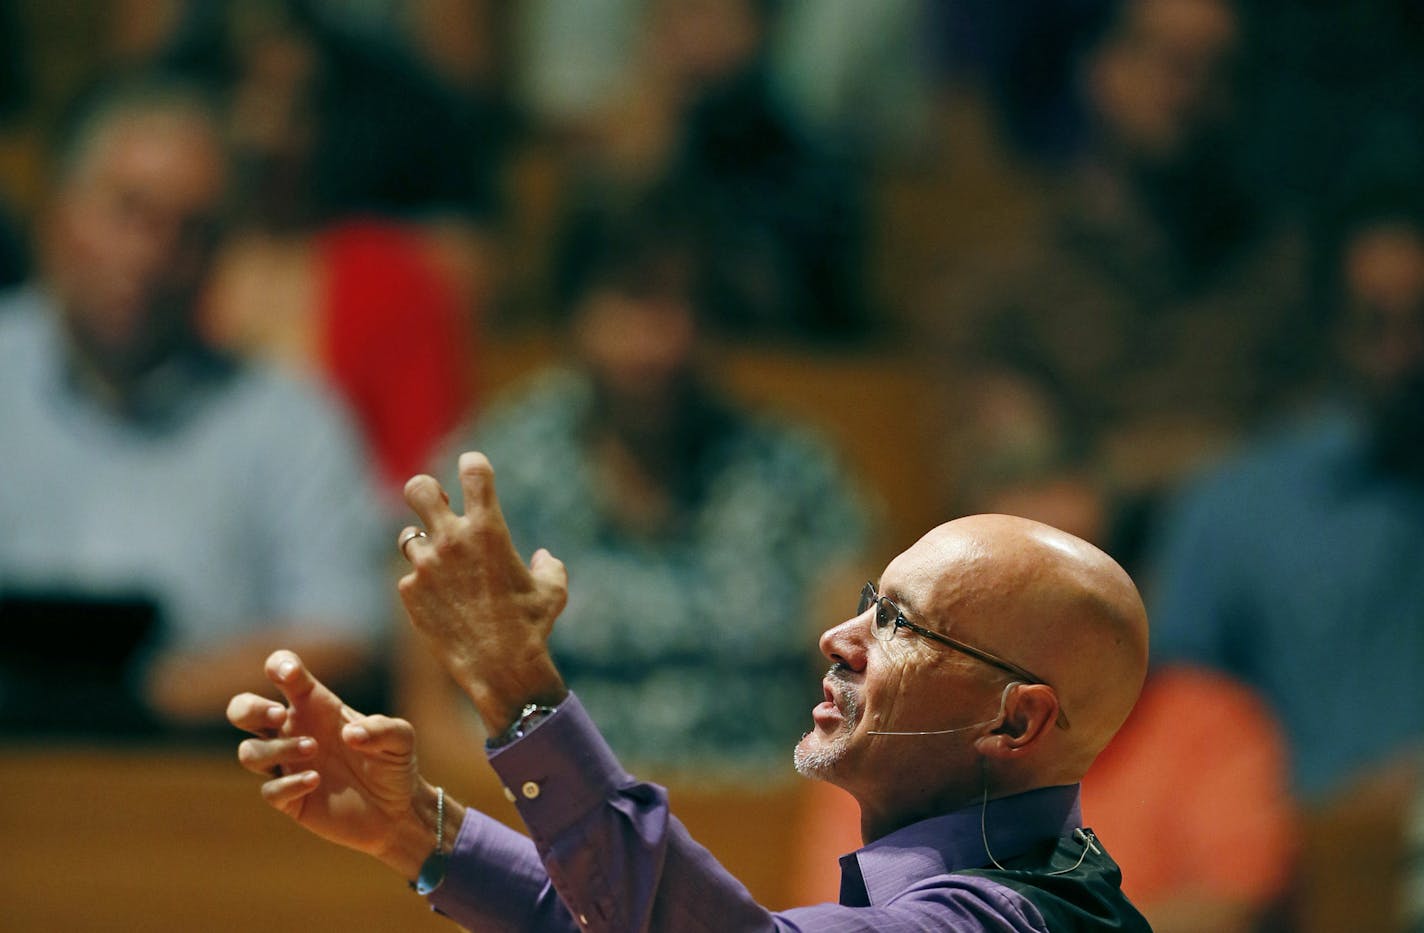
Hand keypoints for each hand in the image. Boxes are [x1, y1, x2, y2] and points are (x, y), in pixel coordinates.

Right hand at [227, 650, 441, 876]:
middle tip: (281, 715)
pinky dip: (289, 784)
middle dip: (250, 708)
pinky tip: (316, 780)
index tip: (288, 673)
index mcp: (316, 706)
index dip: (279, 665)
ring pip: (249, 752)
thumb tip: (350, 734)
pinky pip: (270, 790)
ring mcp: (288, 766)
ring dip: (276, 748)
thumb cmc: (394, 764)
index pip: (284, 674)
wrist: (397, 811)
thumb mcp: (401, 739)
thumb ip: (382, 729)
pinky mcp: (290, 800)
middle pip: (242, 710)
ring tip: (312, 749)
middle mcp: (294, 732)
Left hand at [397, 452, 568, 732]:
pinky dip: (424, 585)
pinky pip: (411, 578)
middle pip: (418, 488)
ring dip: (424, 545)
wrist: (500, 668)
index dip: (473, 465)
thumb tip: (541, 558)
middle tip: (439, 505)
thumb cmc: (532, 626)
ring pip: (408, 536)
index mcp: (489, 529)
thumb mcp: (553, 591)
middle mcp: (452, 541)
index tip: (474, 471)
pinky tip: (444, 605)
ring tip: (443, 566)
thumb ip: (549, 567)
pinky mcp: (410, 593)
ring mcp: (427, 566)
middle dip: (425, 489)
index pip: (474, 470)